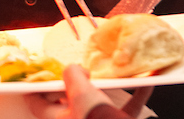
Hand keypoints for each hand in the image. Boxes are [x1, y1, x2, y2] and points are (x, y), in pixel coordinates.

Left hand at [23, 64, 152, 118]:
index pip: (36, 101)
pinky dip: (136, 95)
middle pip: (70, 99)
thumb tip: (74, 69)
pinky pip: (126, 108)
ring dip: (109, 87)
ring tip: (112, 73)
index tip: (38, 71)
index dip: (36, 85)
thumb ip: (73, 75)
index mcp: (59, 118)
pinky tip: (147, 83)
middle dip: (78, 82)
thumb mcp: (80, 93)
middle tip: (81, 70)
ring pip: (100, 103)